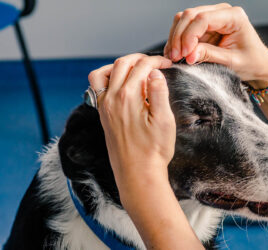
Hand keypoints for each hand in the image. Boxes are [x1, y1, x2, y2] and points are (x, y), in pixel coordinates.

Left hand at [88, 54, 173, 193]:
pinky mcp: (102, 114)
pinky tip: (120, 84)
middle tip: (156, 62)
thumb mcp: (164, 121)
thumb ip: (159, 92)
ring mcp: (104, 106)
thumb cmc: (154, 150)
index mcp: (129, 97)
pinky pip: (97, 87)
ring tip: (136, 68)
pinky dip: (107, 77)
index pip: (142, 67)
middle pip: (122, 64)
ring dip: (120, 64)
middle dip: (140, 58)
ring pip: (105, 72)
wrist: (137, 173)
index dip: (157, 61)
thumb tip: (154, 72)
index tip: (168, 64)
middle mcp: (112, 98)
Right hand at [164, 4, 267, 87]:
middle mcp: (222, 12)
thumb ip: (210, 55)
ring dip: (176, 38)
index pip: (203, 19)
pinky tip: (175, 54)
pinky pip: (185, 28)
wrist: (258, 64)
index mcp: (234, 16)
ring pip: (184, 20)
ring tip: (173, 57)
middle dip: (179, 37)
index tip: (184, 54)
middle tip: (175, 57)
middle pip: (190, 15)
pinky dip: (177, 40)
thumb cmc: (251, 62)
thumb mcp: (232, 62)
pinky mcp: (205, 26)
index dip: (189, 36)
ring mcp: (212, 17)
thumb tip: (188, 55)